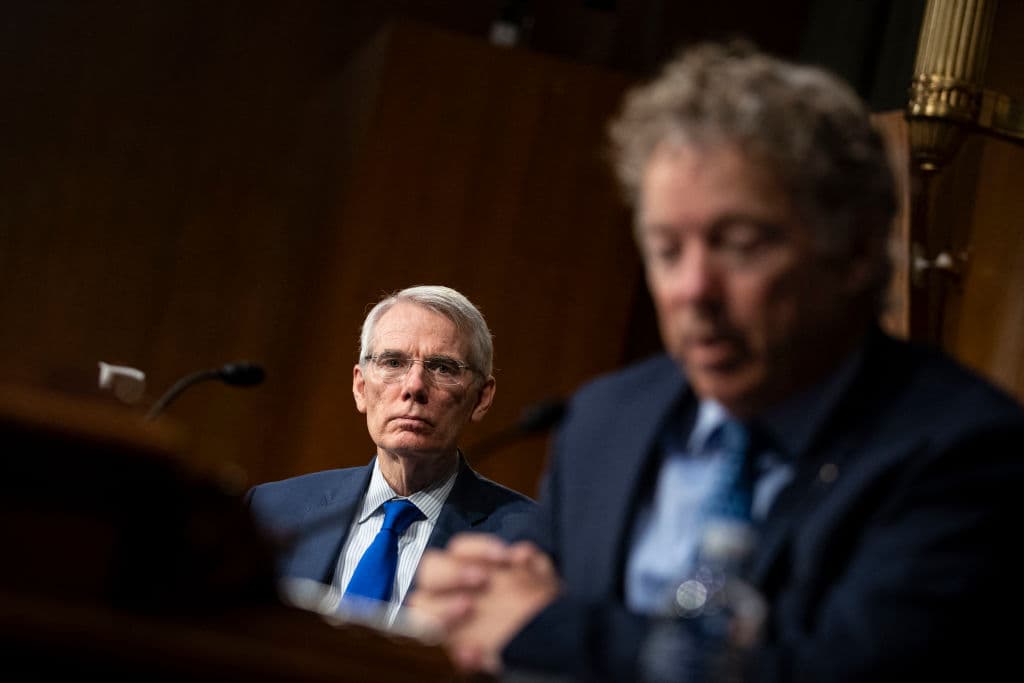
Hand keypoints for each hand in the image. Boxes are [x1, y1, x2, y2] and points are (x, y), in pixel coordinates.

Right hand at [408, 533, 560, 673]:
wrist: (545, 645)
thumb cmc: (538, 610)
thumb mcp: (543, 582)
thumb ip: (533, 563)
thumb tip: (521, 554)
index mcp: (471, 569)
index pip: (458, 548)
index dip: (477, 548)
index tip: (503, 557)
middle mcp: (453, 591)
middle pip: (430, 569)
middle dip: (452, 571)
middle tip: (480, 579)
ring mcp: (447, 619)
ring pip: (419, 604)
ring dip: (439, 606)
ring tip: (468, 608)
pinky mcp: (450, 648)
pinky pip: (431, 646)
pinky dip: (450, 647)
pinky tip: (473, 650)